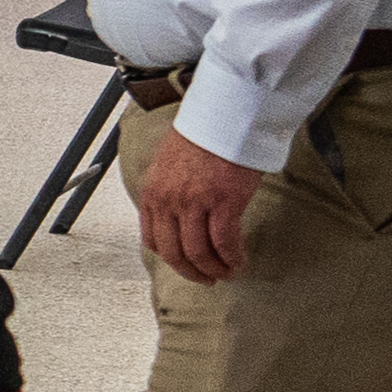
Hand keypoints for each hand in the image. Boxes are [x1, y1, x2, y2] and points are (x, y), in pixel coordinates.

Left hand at [133, 120, 265, 283]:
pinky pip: (224, 243)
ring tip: (228, 272)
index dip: (170, 259)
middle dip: (192, 272)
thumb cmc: (204, 131)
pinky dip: (232, 258)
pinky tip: (239, 261)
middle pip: (175, 253)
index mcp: (153, 191)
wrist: (226, 112)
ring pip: (199, 252)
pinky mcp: (223, 202)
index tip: (184, 265)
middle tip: (207, 279)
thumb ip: (169, 189)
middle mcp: (169, 201)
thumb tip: (177, 213)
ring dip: (215, 269)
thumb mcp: (170, 161)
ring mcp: (195, 203)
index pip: (152, 240)